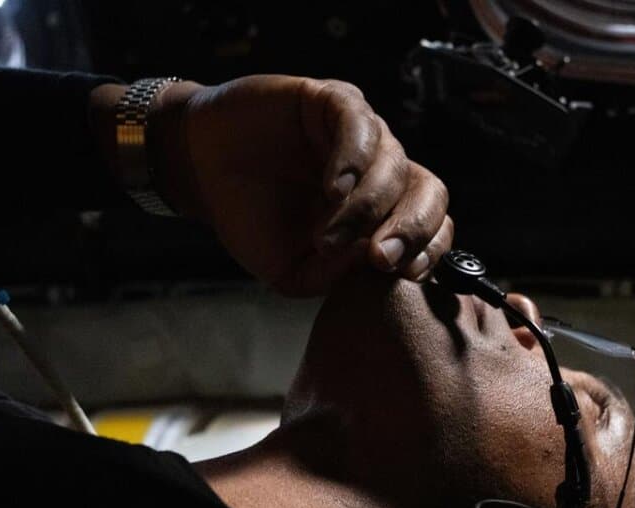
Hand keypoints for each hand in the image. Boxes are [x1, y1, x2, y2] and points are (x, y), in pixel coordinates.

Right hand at [102, 76, 453, 295]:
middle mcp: (382, 172)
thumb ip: (333, 278)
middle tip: (381, 260)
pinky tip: (333, 189)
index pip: (433, 227)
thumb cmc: (253, 219)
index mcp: (384, 211)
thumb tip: (370, 262)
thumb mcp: (292, 270)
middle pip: (430, 192)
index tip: (405, 275)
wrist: (202, 172)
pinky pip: (360, 124)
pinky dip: (353, 160)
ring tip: (328, 237)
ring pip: (395, 164)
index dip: (429, 250)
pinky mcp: (333, 102)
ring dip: (367, 208)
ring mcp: (362, 135)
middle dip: (412, 230)